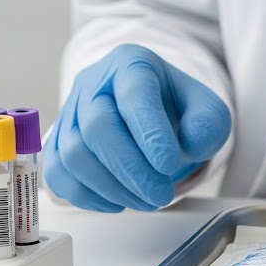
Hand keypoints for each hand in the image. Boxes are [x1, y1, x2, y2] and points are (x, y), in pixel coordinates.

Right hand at [45, 44, 231, 211]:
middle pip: (97, 126)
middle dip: (130, 169)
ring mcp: (70, 112)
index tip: (168, 165)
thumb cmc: (175, 108)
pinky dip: (85, 196)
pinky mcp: (57, 142)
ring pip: (74, 153)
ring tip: (146, 200)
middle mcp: (94, 82)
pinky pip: (58, 173)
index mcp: (131, 64)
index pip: (133, 95)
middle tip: (160, 195)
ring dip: (111, 187)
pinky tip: (117, 202)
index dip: (149, 133)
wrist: (150, 113)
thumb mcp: (206, 108)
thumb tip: (190, 145)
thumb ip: (207, 124)